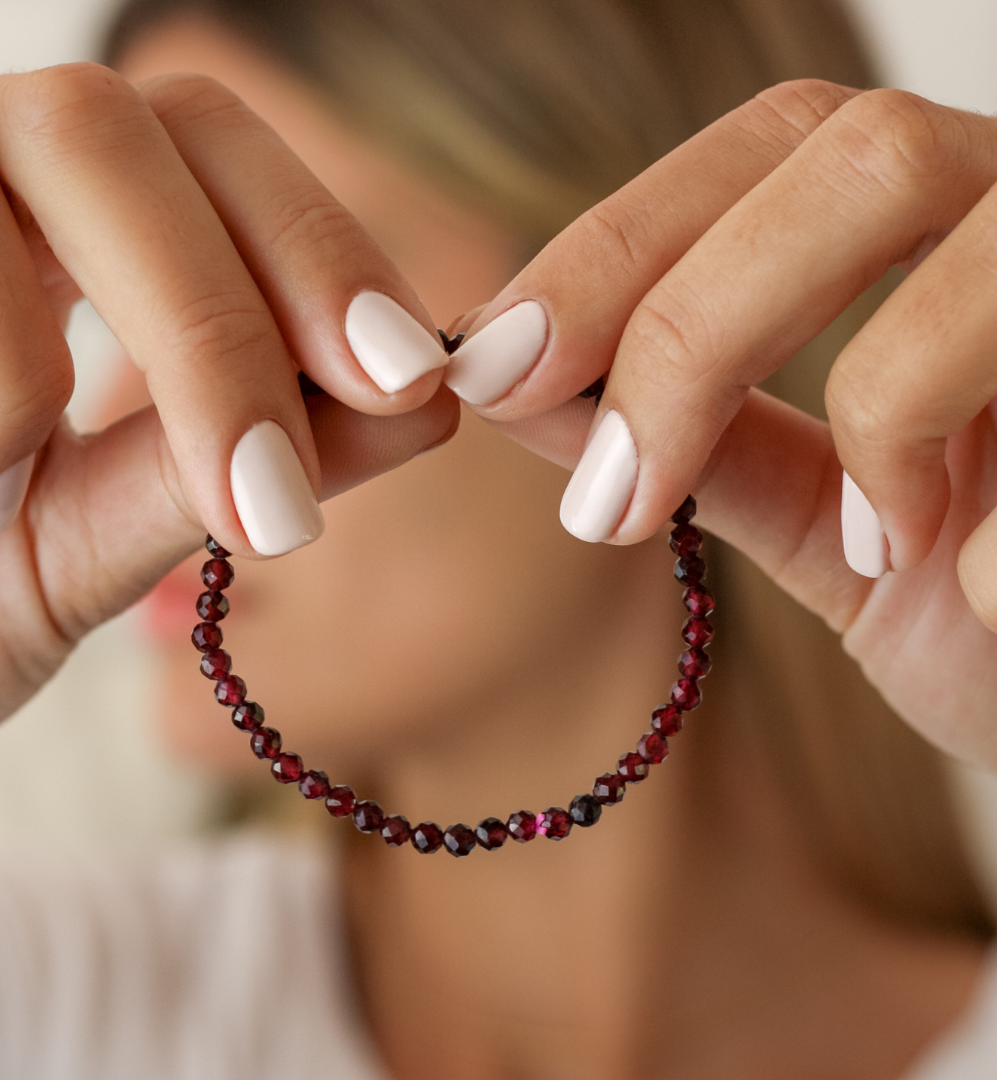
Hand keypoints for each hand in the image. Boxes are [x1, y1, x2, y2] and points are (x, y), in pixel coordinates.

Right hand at [0, 64, 456, 754]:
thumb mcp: (92, 544)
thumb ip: (234, 461)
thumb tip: (428, 402)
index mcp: (61, 233)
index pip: (222, 161)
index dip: (325, 250)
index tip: (416, 382)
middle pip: (149, 129)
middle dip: (248, 311)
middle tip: (293, 484)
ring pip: (55, 141)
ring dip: (136, 343)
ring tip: (60, 504)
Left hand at [444, 80, 996, 767]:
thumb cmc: (979, 610)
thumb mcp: (822, 523)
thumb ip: (695, 442)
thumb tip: (513, 383)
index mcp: (953, 230)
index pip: (770, 153)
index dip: (615, 246)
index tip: (492, 368)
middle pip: (864, 155)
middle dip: (692, 321)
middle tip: (608, 491)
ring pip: (989, 252)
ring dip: (878, 404)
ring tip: (866, 543)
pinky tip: (977, 592)